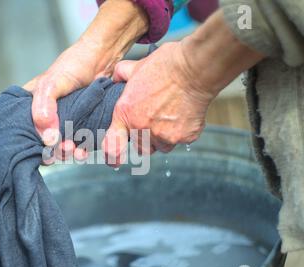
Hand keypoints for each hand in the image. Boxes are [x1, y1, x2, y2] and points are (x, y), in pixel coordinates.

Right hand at [24, 38, 108, 161]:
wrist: (103, 59)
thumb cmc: (74, 64)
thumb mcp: (51, 83)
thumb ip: (43, 107)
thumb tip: (46, 136)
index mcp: (31, 105)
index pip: (22, 129)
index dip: (29, 141)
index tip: (41, 148)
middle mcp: (46, 116)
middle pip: (42, 142)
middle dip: (51, 150)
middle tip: (61, 148)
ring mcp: (64, 122)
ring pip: (60, 146)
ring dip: (66, 152)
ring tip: (73, 149)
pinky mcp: (81, 126)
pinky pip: (78, 144)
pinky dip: (80, 151)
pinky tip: (83, 151)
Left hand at [102, 10, 264, 167]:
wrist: (195, 69)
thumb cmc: (166, 65)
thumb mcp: (137, 66)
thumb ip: (122, 74)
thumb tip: (116, 76)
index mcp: (125, 114)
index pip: (112, 146)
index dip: (112, 155)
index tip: (114, 159)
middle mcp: (142, 129)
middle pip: (141, 147)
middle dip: (145, 139)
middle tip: (153, 122)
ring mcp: (164, 136)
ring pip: (161, 147)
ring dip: (163, 138)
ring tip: (170, 117)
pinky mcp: (184, 137)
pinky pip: (181, 141)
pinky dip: (182, 132)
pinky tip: (185, 114)